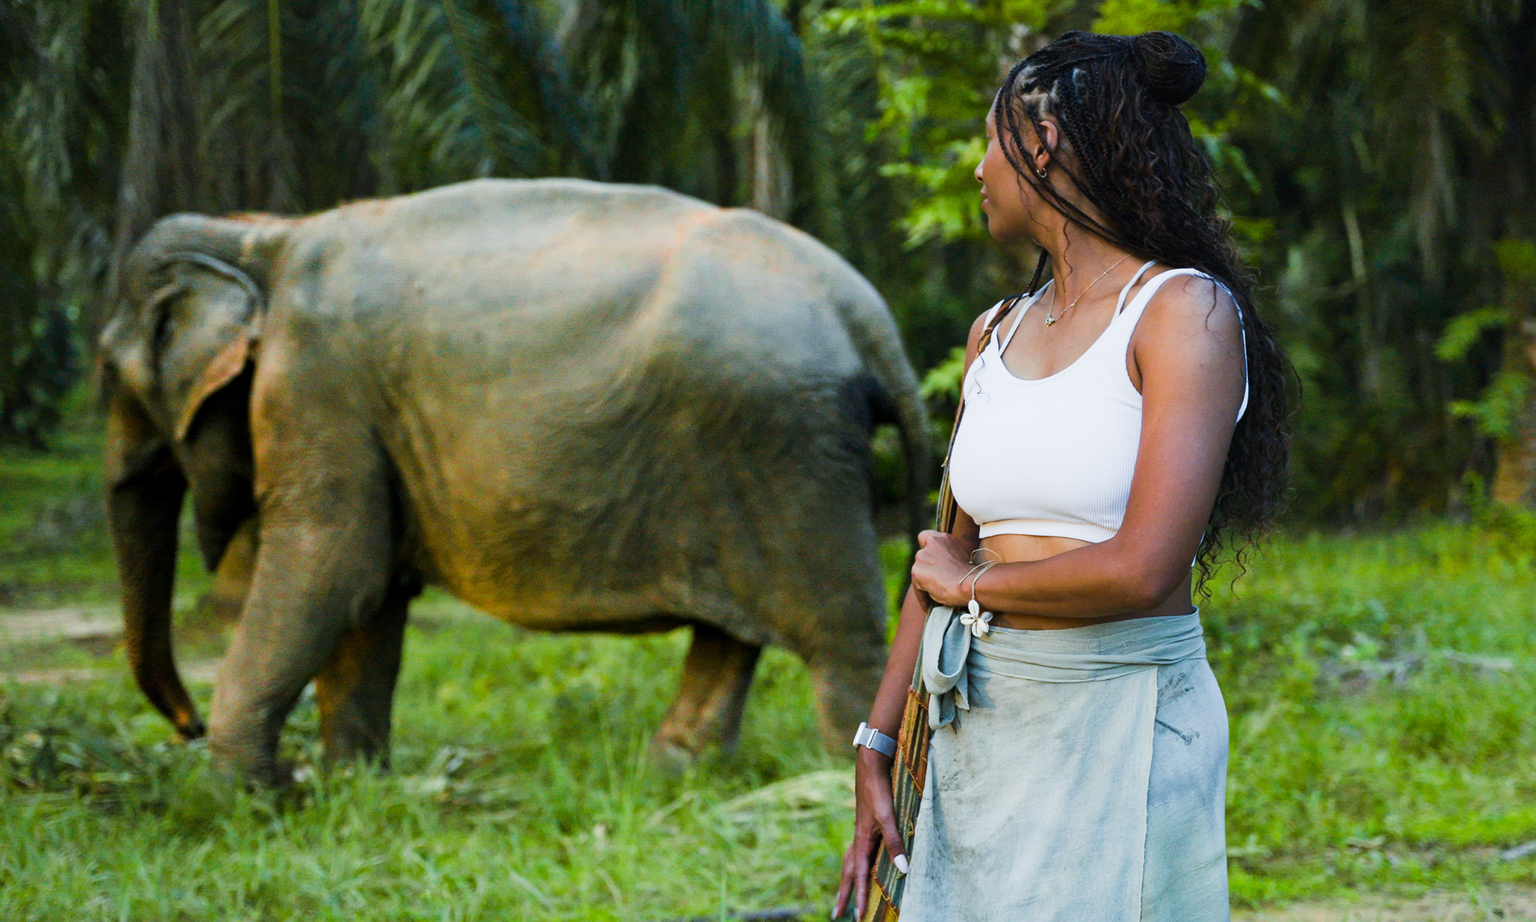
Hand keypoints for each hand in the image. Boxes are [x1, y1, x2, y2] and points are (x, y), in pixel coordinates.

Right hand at [834, 747, 907, 919]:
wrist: (871, 766)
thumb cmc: (878, 791)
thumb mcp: (888, 817)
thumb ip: (894, 843)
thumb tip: (903, 870)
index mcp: (861, 841)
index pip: (860, 876)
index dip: (860, 896)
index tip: (858, 916)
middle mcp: (858, 839)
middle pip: (848, 873)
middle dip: (845, 893)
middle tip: (838, 913)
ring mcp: (861, 831)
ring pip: (850, 862)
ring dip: (848, 880)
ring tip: (845, 893)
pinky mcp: (865, 824)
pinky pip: (856, 851)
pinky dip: (855, 863)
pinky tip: (860, 862)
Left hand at [910, 529, 978, 608]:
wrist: (971, 582)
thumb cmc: (971, 574)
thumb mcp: (960, 556)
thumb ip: (947, 555)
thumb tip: (942, 565)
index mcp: (942, 538)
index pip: (925, 537)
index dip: (926, 548)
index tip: (931, 559)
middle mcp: (930, 543)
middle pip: (921, 558)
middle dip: (927, 569)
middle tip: (935, 582)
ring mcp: (922, 556)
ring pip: (919, 572)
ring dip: (925, 583)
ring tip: (935, 596)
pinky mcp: (917, 571)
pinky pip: (917, 587)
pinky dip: (923, 596)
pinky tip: (930, 605)